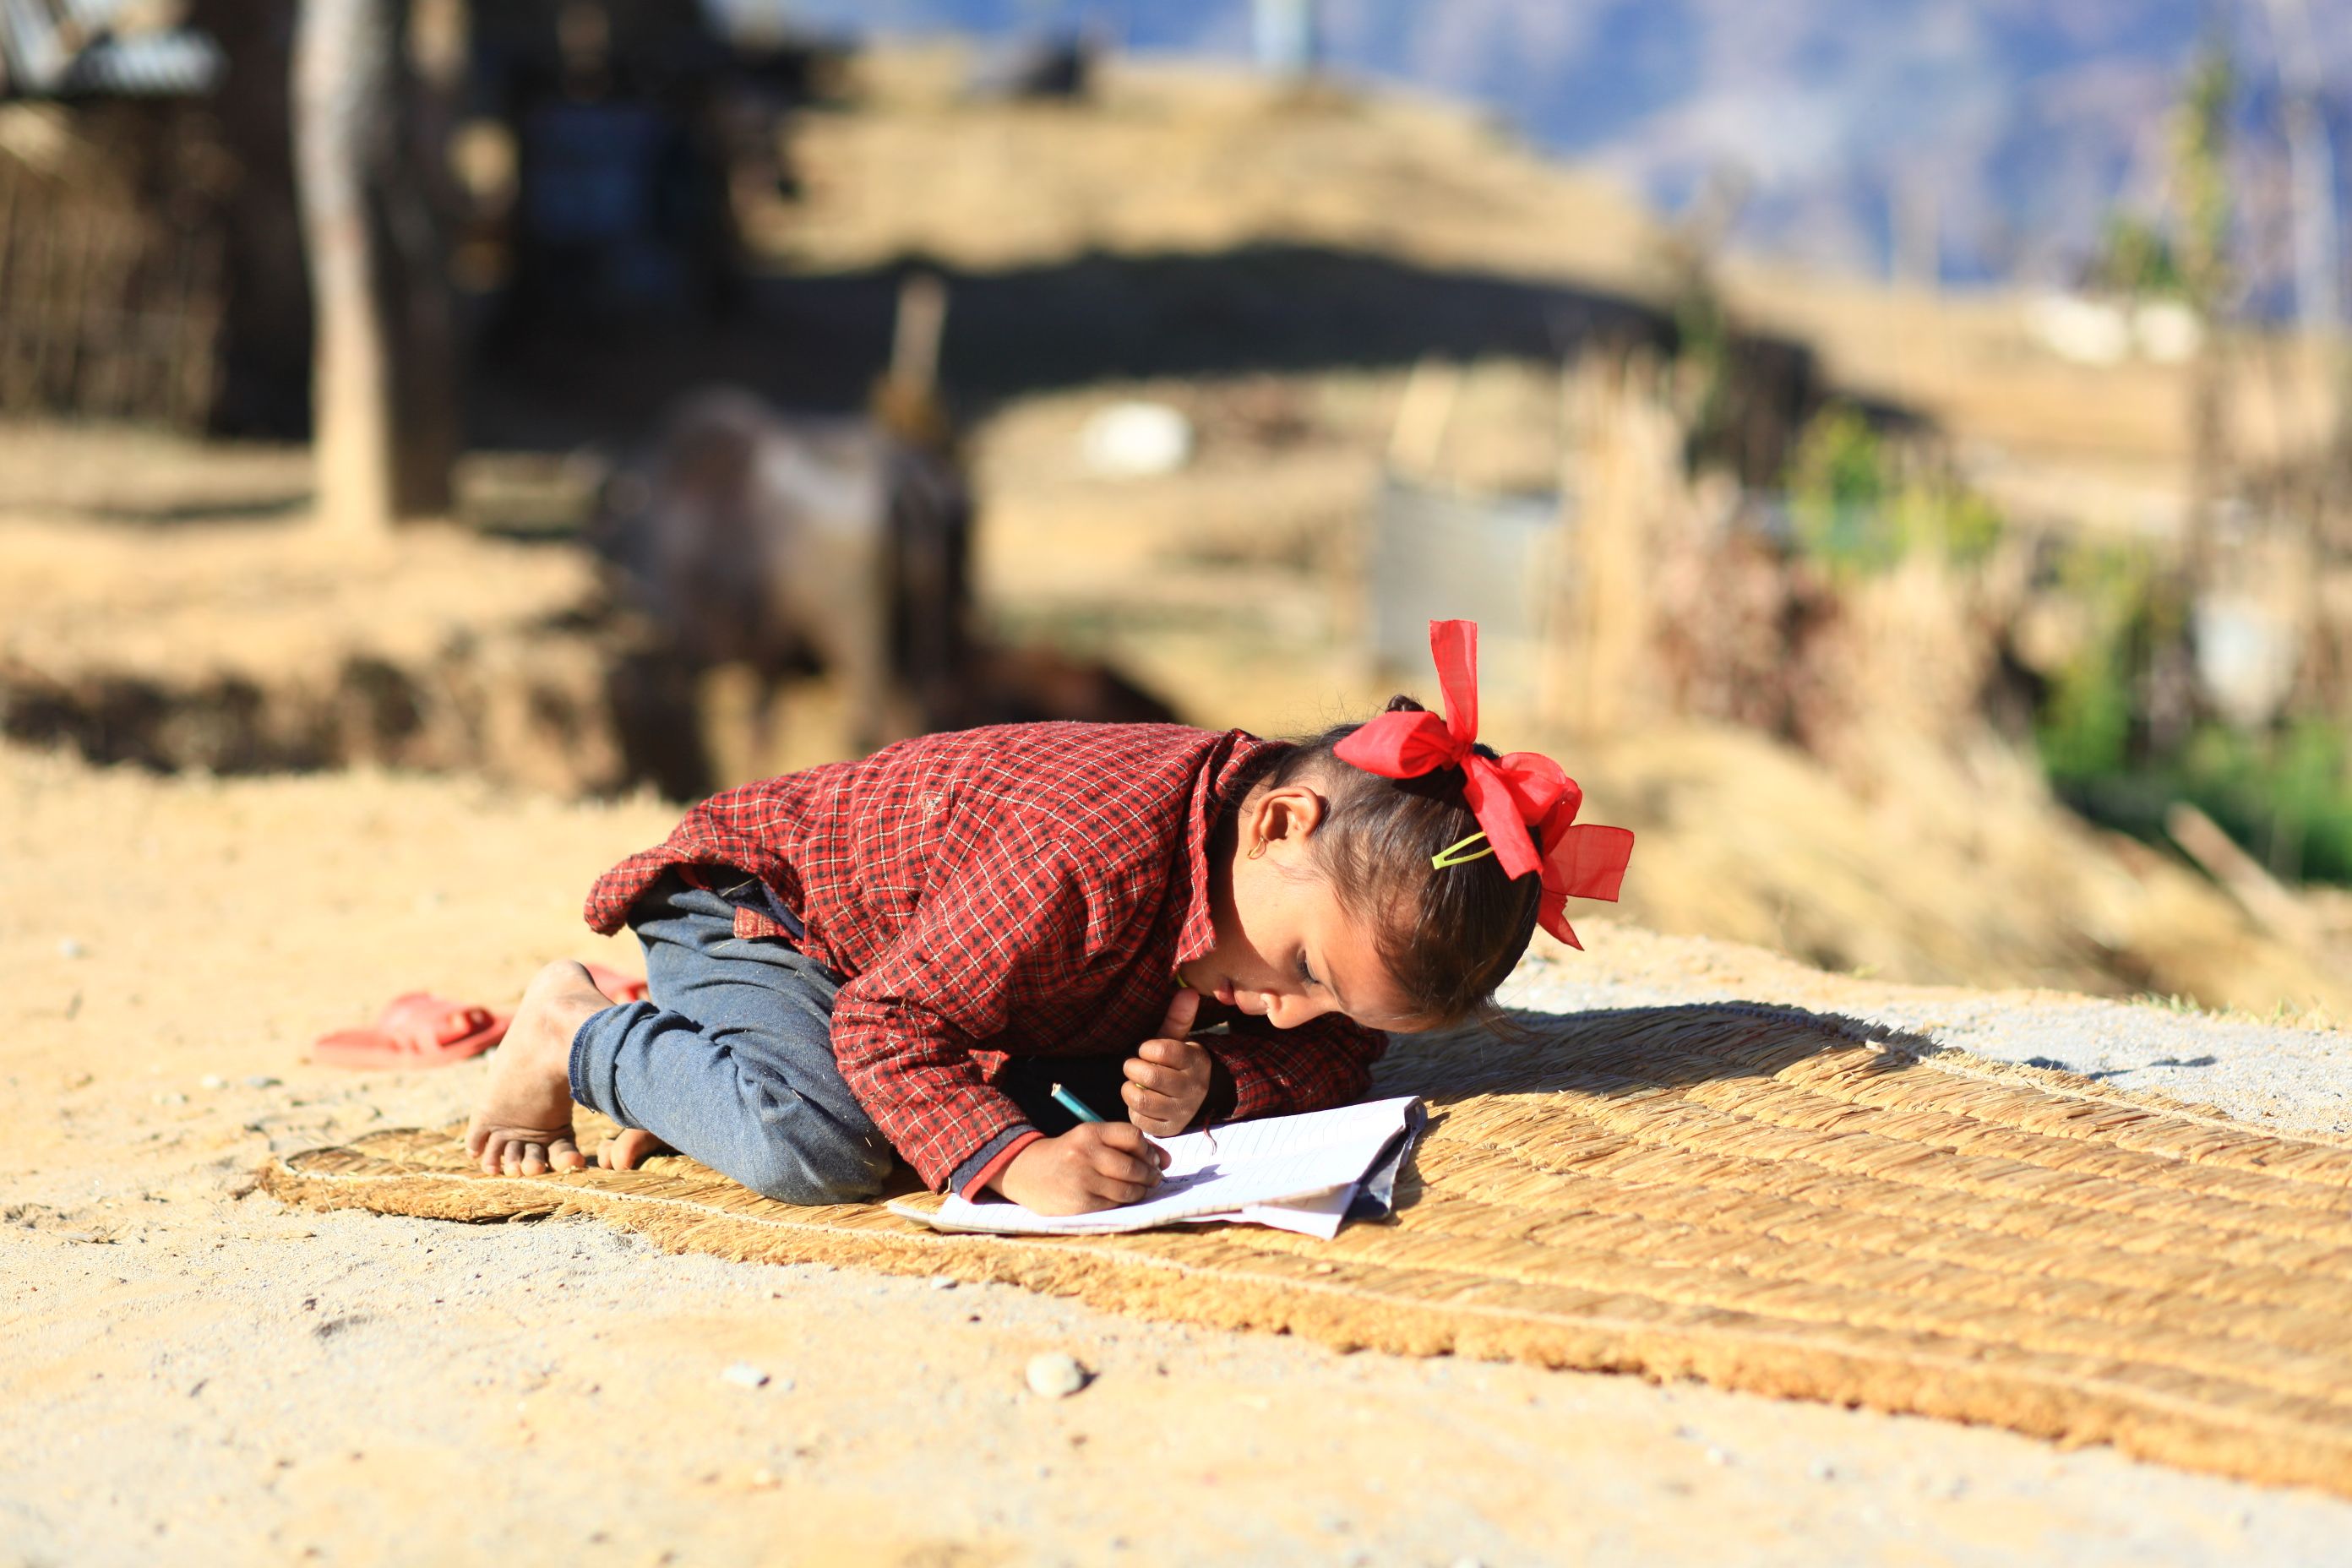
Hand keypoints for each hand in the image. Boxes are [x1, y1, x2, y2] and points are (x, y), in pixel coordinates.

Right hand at [995, 1122, 1168, 1213]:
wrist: (1027, 1172)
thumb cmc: (1068, 1155)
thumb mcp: (1090, 1140)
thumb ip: (1125, 1145)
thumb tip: (1165, 1160)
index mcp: (1090, 1132)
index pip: (1133, 1136)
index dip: (1149, 1150)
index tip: (1154, 1159)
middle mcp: (1085, 1154)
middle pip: (1134, 1165)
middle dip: (1150, 1174)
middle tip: (1154, 1178)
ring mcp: (1082, 1179)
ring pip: (1127, 1189)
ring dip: (1141, 1191)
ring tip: (1141, 1189)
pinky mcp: (1080, 1203)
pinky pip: (1114, 1204)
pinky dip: (1123, 1202)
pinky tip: (1121, 1198)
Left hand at [1121, 988, 1210, 1136]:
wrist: (1191, 1098)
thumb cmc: (1176, 1063)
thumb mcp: (1177, 1040)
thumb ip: (1178, 1017)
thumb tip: (1188, 990)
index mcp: (1195, 1061)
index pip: (1166, 1050)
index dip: (1147, 1049)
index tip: (1146, 1050)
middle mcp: (1193, 1087)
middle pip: (1151, 1075)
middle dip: (1133, 1068)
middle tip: (1132, 1066)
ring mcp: (1182, 1110)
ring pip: (1142, 1099)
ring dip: (1129, 1089)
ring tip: (1132, 1084)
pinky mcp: (1169, 1128)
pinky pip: (1141, 1119)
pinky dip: (1133, 1110)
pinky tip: (1139, 1102)